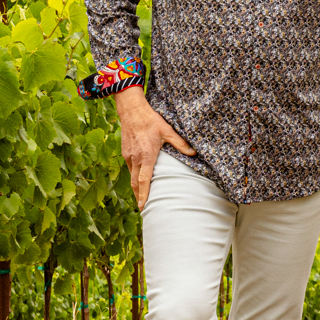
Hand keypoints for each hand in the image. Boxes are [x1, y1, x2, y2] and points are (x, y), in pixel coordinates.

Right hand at [113, 86, 194, 210]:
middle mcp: (135, 158)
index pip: (144, 180)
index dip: (144, 195)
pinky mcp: (125, 152)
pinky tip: (138, 180)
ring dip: (136, 188)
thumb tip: (194, 153)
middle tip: (144, 209)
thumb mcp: (167, 130)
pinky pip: (130, 168)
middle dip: (139, 197)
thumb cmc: (150, 120)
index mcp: (146, 156)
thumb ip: (180, 143)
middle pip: (135, 183)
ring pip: (132, 176)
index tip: (143, 206)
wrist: (131, 110)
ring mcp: (128, 156)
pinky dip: (134, 177)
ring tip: (142, 198)